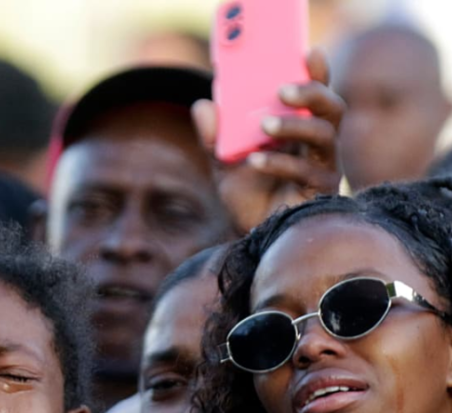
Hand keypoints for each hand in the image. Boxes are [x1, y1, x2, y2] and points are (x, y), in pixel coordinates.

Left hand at [194, 47, 345, 233]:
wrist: (252, 236)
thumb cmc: (247, 196)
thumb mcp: (224, 161)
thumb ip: (214, 135)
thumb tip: (203, 104)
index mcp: (301, 130)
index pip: (316, 96)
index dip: (317, 74)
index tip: (308, 53)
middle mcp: (319, 146)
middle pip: (332, 109)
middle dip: (311, 94)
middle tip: (282, 90)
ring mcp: (324, 168)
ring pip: (326, 135)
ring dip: (294, 126)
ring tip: (263, 125)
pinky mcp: (320, 193)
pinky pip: (307, 171)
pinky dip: (279, 162)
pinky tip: (254, 162)